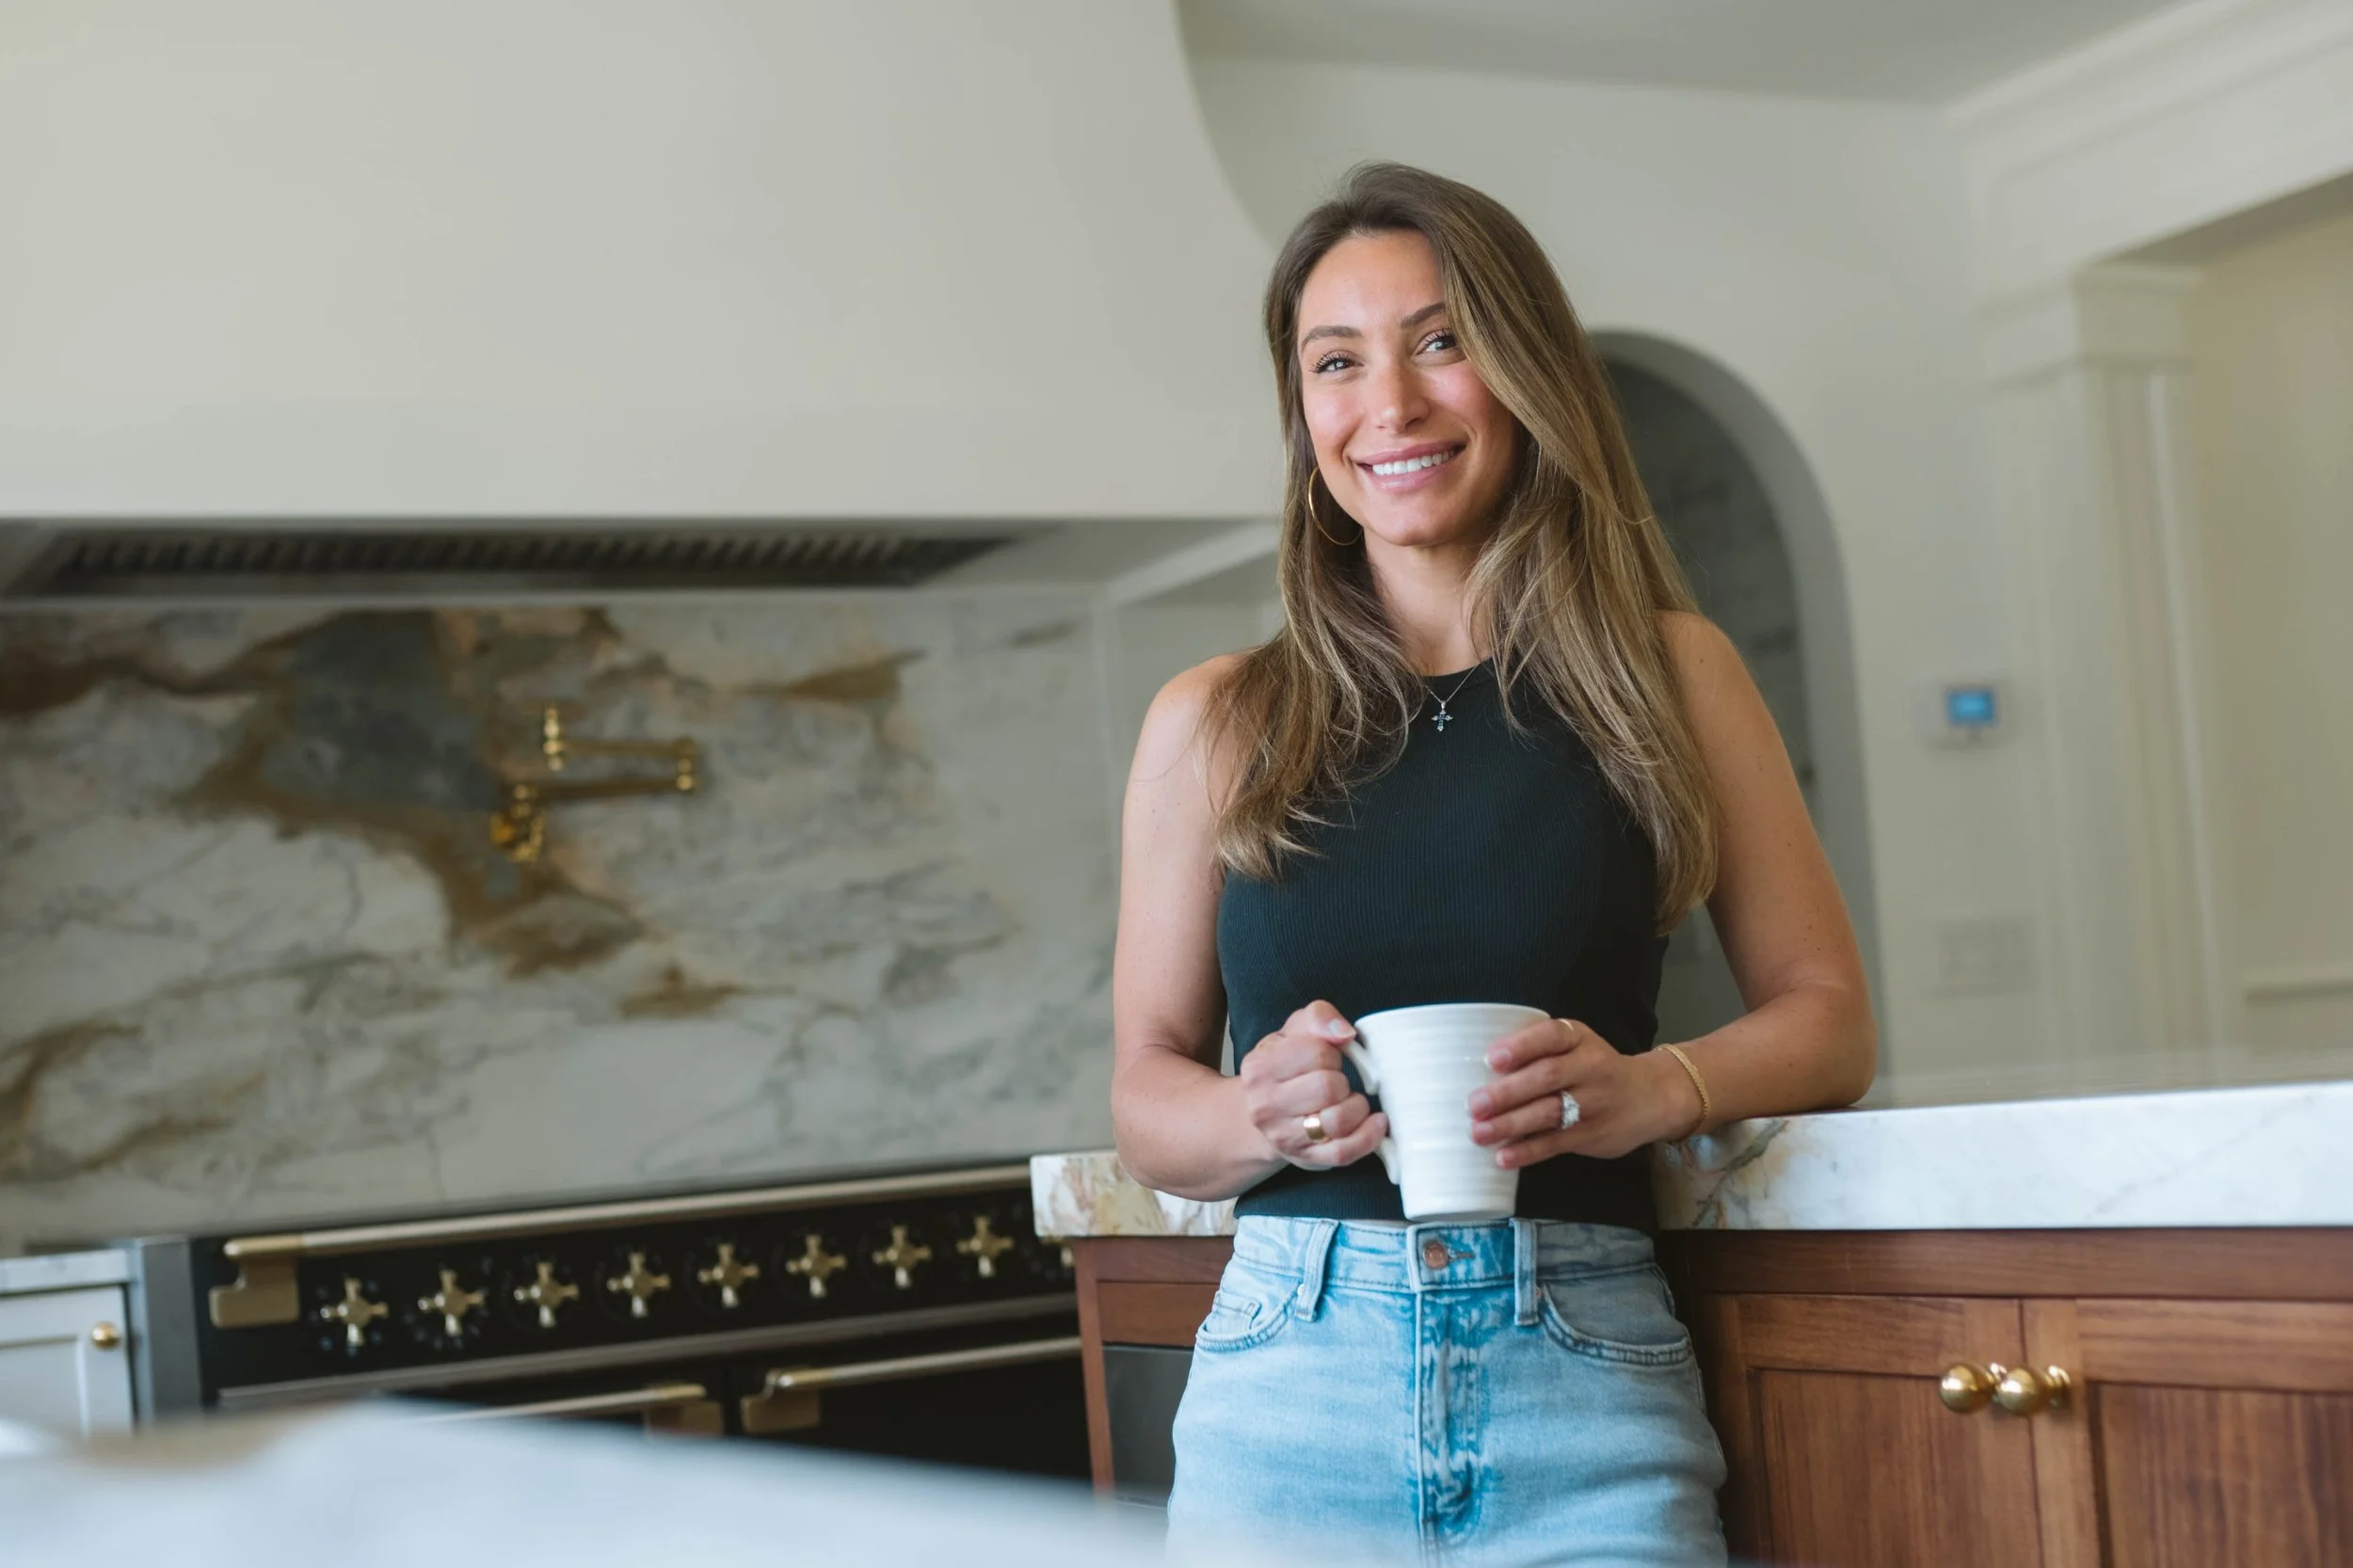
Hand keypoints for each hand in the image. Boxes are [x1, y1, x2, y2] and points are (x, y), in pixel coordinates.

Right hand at [1237, 1001, 1389, 1169]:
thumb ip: (1318, 1017)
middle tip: (1336, 1082)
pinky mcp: (1306, 1159)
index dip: (1332, 1053)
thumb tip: (1344, 1033)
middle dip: (1343, 1080)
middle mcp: (1265, 1105)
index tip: (1327, 1058)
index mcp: (1259, 1067)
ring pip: (1338, 1121)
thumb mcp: (1295, 1031)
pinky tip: (1374, 1122)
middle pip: (1328, 1087)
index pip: (1317, 1052)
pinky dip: (1368, 1136)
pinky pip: (1345, 1152)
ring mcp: (1283, 1137)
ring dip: (1356, 1106)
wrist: (1267, 1113)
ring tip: (1350, 1101)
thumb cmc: (1286, 1068)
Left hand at [1468, 1018, 1699, 1165]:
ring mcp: (1593, 1103)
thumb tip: (1479, 1067)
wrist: (1651, 1097)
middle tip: (1474, 1105)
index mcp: (1579, 1039)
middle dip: (1508, 1092)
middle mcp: (1589, 1068)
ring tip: (1479, 1133)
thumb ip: (1540, 1049)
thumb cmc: (1596, 1068)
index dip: (1521, 1046)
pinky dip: (1528, 1151)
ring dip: (1511, 1124)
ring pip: (1549, 1113)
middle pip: (1546, 1077)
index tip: (1492, 1058)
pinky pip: (1556, 1143)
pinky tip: (1503, 1157)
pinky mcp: (1591, 1135)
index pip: (1551, 1036)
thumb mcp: (1577, 1045)